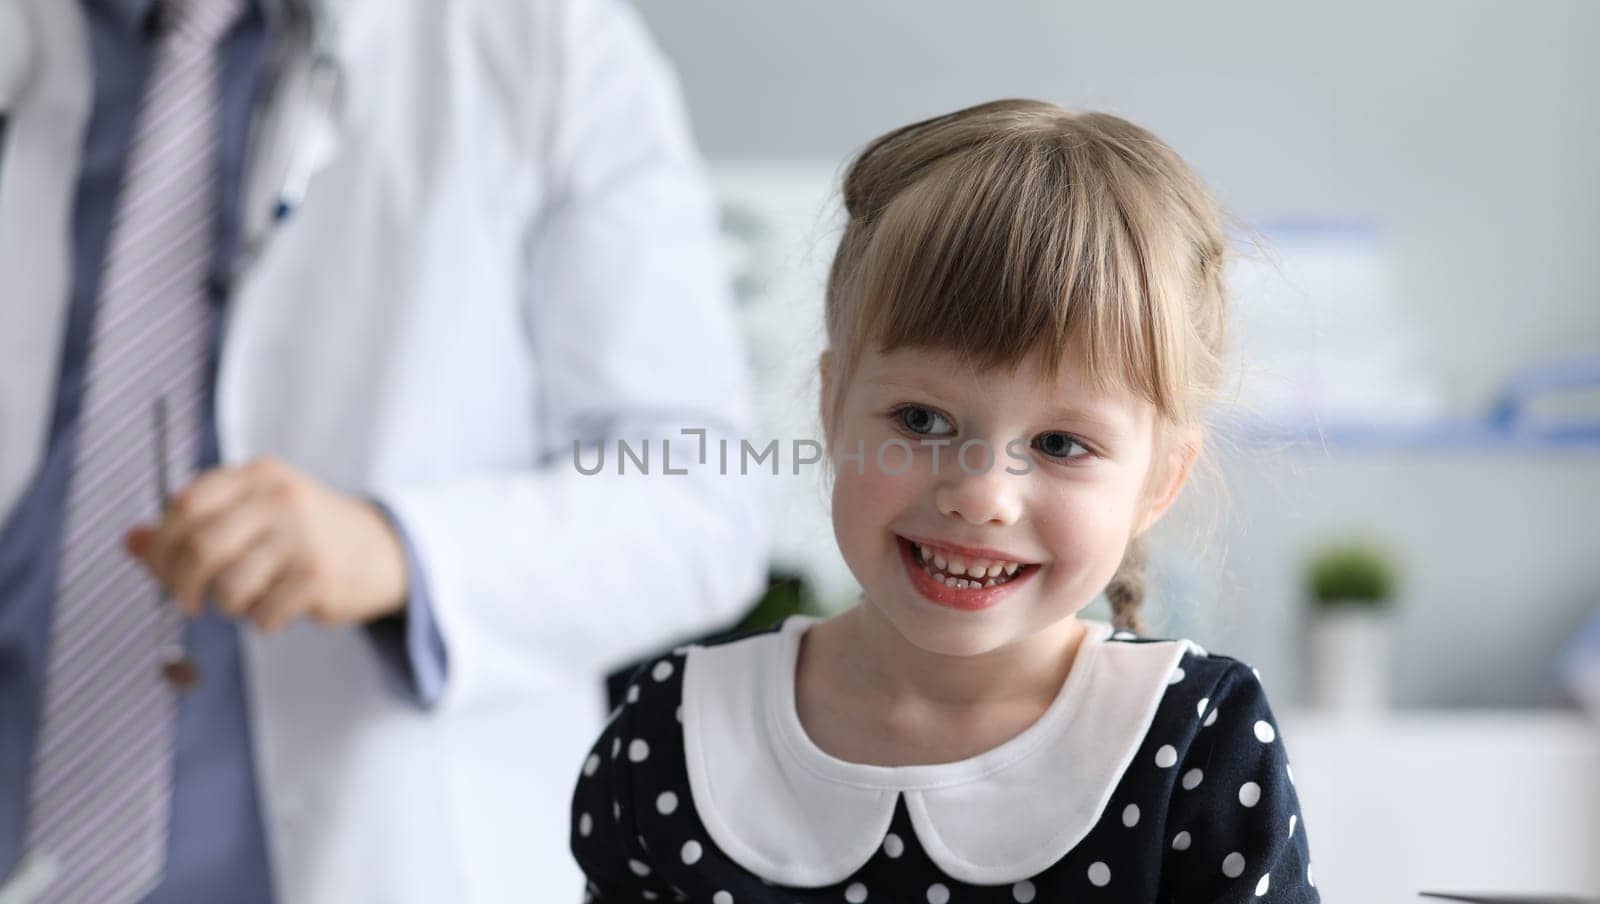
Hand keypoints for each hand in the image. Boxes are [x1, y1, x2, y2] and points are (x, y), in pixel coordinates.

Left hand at [125, 456, 407, 632]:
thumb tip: (131, 542)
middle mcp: (281, 499)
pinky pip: (263, 614)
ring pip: (229, 586)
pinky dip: (261, 621)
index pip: (187, 503)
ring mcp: (303, 537)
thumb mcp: (253, 515)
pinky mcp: (319, 576)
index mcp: (259, 475)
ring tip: (245, 600)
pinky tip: (280, 607)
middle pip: (201, 547)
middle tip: (187, 603)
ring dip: (227, 605)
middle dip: (182, 584)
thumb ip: (192, 527)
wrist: (383, 551)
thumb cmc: (303, 535)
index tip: (162, 570)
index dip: (163, 544)